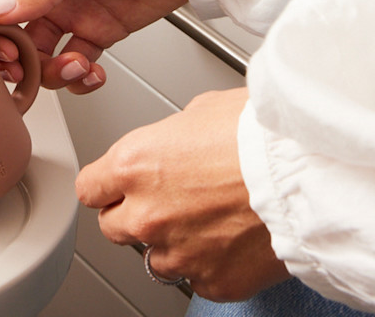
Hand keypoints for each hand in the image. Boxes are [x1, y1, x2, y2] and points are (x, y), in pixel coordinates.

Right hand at [0, 0, 186, 91]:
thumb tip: (0, 10)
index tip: (2, 46)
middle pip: (8, 32)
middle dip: (15, 58)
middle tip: (29, 70)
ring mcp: (70, 10)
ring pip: (39, 55)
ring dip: (51, 71)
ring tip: (76, 66)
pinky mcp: (97, 30)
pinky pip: (74, 62)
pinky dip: (80, 76)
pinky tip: (94, 72)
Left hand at [76, 87, 288, 301]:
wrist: (304, 178)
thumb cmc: (255, 137)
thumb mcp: (197, 113)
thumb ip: (167, 137)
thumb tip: (170, 143)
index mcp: (133, 165)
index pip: (89, 188)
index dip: (103, 186)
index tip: (111, 187)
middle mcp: (146, 212)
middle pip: (111, 227)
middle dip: (130, 215)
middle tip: (160, 203)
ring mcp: (178, 252)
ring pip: (152, 258)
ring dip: (168, 243)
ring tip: (200, 221)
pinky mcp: (212, 281)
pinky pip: (195, 278)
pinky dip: (206, 264)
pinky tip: (225, 241)